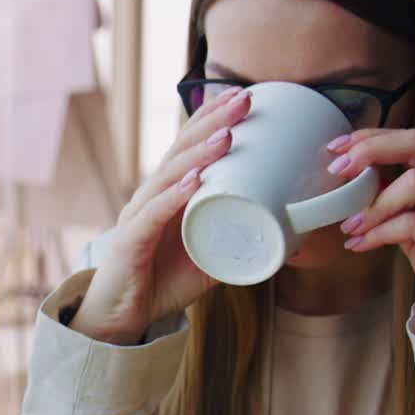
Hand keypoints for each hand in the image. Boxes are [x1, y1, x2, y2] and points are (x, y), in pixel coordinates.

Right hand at [70, 86, 252, 343]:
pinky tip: (194, 180)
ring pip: (169, 174)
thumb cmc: (164, 281)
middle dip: (213, 121)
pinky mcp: (130, 242)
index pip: (190, 145)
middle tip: (243, 100)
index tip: (242, 95)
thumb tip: (291, 237)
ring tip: (227, 136)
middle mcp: (152, 195)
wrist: (123, 318)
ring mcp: (138, 215)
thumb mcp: (212, 257)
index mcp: (170, 193)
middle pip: (181, 148)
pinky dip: (174, 195)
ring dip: (199, 153)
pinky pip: (154, 213)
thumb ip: (242, 241)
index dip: (212, 117)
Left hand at [327, 128, 414, 326]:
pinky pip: (411, 223)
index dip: (374, 138)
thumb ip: (399, 208)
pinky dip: (379, 232)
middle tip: (336, 169)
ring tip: (349, 226)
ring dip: (372, 204)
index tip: (338, 147)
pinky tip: (361, 244)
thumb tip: (358, 192)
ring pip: (412, 183)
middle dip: (370, 150)